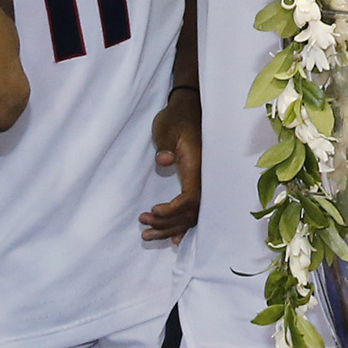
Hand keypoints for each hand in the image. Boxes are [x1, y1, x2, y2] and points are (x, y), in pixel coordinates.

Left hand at [143, 84, 203, 242]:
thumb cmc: (176, 118)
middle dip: (167, 222)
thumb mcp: (167, 127)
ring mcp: (202, 182)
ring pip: (192, 215)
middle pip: (191, 212)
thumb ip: (166, 144)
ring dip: (170, 227)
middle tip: (144, 222)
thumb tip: (164, 159)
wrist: (188, 109)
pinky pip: (193, 210)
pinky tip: (174, 238)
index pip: (191, 197)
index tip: (154, 210)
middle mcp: (204, 178)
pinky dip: (183, 226)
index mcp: (198, 166)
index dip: (174, 209)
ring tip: (147, 234)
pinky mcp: (197, 183)